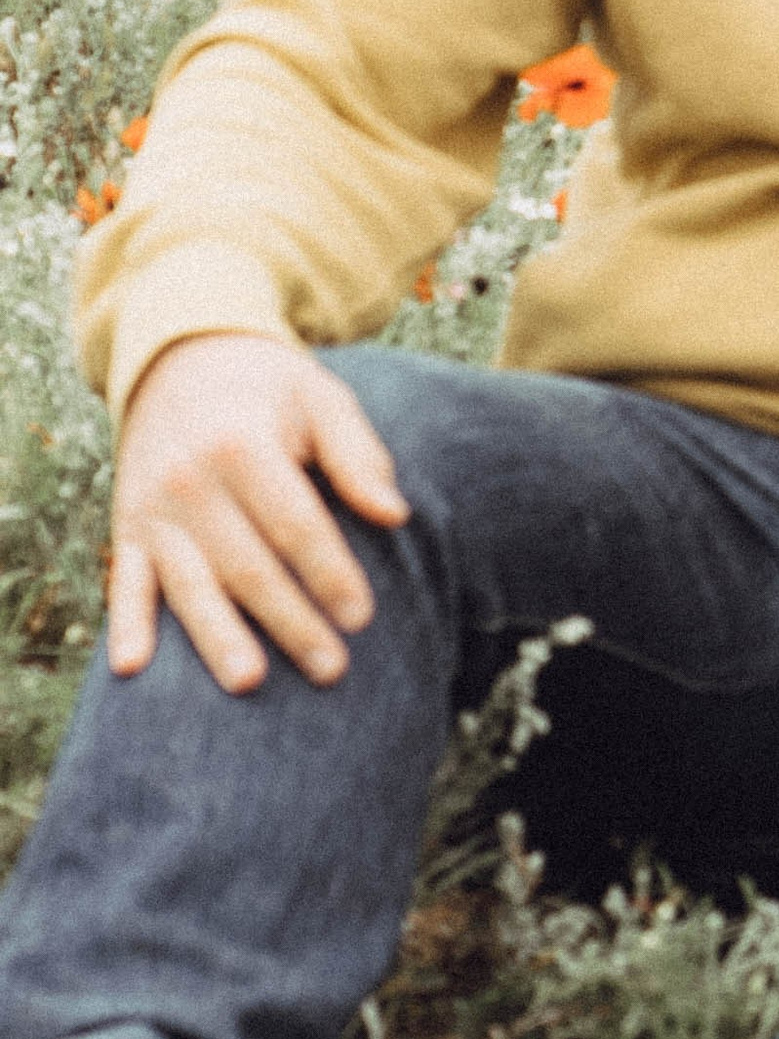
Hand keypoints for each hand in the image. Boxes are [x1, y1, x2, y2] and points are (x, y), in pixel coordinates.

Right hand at [109, 335, 408, 694]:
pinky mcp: (127, 526)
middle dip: (291, 621)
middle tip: (331, 668)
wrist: (180, 356)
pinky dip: (127, 625)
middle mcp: (189, 480)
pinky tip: (133, 669)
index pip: (294, 524)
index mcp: (242, 444)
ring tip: (250, 682)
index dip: (330, 572)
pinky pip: (123, 582)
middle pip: (247, 565)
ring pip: (190, 585)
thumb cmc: (269, 387)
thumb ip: (358, 456)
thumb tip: (395, 515)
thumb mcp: (321, 398)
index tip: (362, 616)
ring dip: (218, 638)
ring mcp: (152, 509)